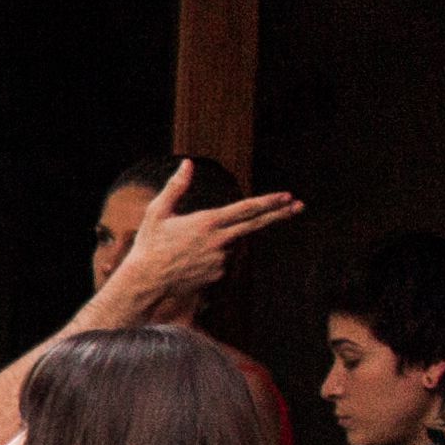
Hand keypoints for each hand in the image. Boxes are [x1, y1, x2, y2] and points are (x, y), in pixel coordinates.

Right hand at [107, 162, 304, 303]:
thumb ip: (176, 187)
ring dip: (219, 241)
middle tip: (299, 206)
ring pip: (231, 244)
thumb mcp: (157, 211)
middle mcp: (219, 240)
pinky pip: (222, 261)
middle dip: (279, 214)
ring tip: (188, 248)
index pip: (245, 209)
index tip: (287, 195)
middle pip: (255, 225)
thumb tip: (187, 164)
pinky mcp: (218, 274)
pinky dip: (211, 257)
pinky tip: (190, 261)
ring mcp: (221, 259)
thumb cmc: (148, 244)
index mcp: (206, 222)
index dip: (268, 201)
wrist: (145, 281)